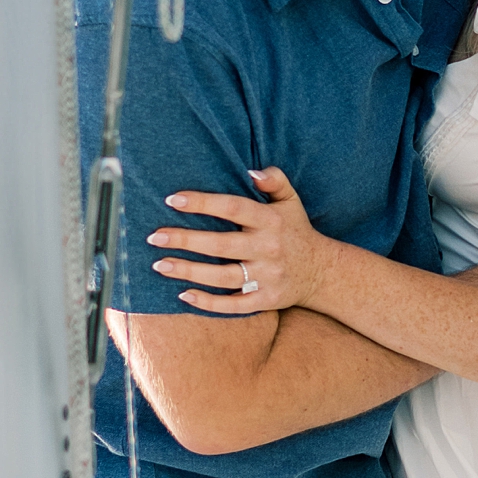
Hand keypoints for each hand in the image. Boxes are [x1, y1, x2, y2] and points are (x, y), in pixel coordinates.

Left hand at [147, 168, 327, 313]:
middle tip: (155, 237)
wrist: (323, 272)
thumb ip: (275, 180)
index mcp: (271, 220)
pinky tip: (184, 295)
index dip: (202, 203)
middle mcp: (268, 248)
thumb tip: (252, 171)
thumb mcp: (291, 201)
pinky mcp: (267, 300)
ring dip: (189, 272)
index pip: (232, 208)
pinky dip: (209, 303)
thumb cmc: (296, 231)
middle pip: (220, 245)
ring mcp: (267, 277)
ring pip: (222, 276)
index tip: (173, 200)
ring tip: (160, 265)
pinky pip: (234, 305)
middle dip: (185, 240)